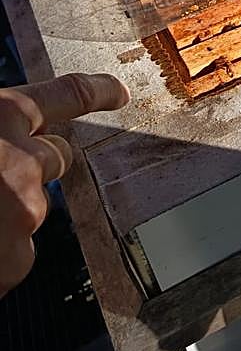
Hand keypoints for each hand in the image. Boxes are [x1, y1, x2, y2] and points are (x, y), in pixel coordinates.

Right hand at [0, 73, 129, 296]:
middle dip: (33, 162)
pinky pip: (19, 250)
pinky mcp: (16, 259)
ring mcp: (23, 211)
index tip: (117, 92)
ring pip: (33, 205)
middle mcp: (20, 160)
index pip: (65, 94)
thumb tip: (13, 130)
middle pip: (56, 154)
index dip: (96, 91)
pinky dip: (0, 252)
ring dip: (9, 211)